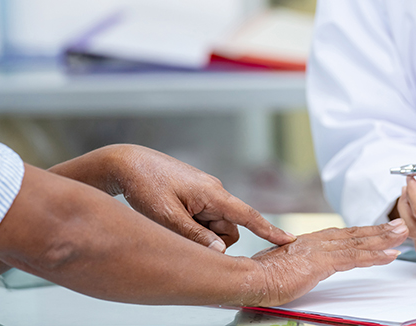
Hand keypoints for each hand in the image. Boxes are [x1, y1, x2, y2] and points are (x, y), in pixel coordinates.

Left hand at [49, 144, 294, 251]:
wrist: (127, 164)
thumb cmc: (146, 185)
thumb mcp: (168, 217)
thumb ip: (195, 237)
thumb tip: (220, 252)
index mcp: (212, 193)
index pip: (247, 215)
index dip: (268, 230)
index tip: (288, 240)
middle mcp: (213, 190)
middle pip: (229, 228)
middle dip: (211, 238)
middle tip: (180, 230)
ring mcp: (205, 192)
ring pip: (215, 226)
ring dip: (200, 232)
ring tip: (172, 220)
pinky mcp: (196, 194)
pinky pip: (204, 218)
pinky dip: (192, 224)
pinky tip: (172, 215)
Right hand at [247, 220, 408, 306]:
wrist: (250, 278)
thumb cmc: (259, 276)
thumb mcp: (282, 267)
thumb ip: (295, 265)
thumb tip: (298, 269)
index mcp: (307, 242)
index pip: (342, 236)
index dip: (363, 233)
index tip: (379, 231)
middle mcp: (316, 241)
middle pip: (354, 234)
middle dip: (379, 230)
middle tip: (399, 225)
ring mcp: (320, 249)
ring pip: (359, 242)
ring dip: (383, 238)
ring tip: (401, 234)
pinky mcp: (321, 261)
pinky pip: (354, 258)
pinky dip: (374, 255)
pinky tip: (389, 254)